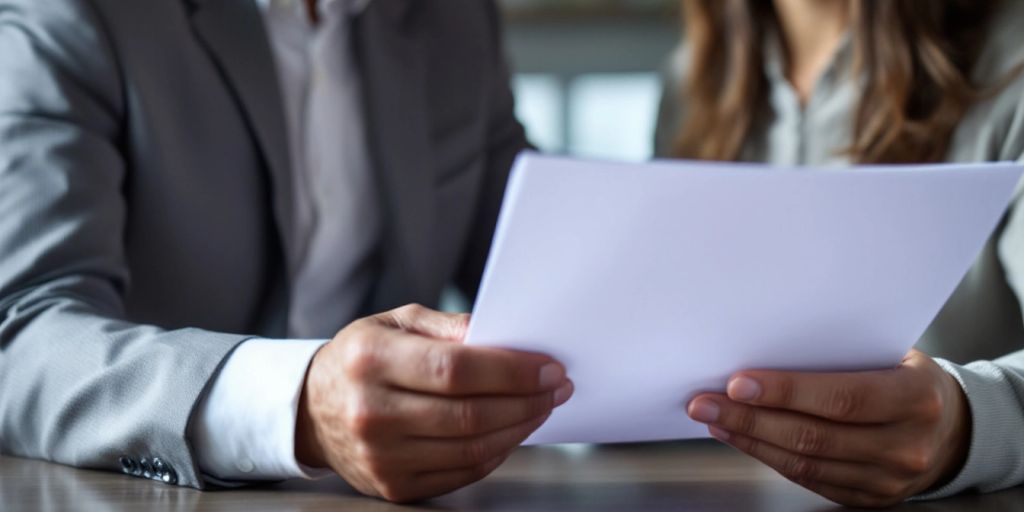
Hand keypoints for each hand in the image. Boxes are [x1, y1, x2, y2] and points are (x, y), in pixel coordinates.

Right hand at [295, 304, 572, 502]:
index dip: (511, 370)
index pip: (455, 369)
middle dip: (526, 400)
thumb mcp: (395, 321)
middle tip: (556, 387)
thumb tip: (501, 335)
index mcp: (370, 358)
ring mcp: (379, 455)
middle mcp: (371, 411)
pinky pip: (462, 473)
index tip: (548, 367)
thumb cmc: (362, 358)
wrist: (312, 410)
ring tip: (540, 407)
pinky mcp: (392, 485)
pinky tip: (511, 431)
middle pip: (469, 413)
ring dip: (519, 428)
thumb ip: (447, 325)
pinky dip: (496, 453)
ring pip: (471, 448)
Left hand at [687, 349, 970, 507]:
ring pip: (804, 463)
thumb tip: (766, 345)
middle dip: (750, 419)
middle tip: (705, 403)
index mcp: (915, 398)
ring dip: (750, 440)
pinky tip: (742, 438)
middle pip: (813, 436)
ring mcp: (887, 479)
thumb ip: (840, 354)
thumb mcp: (892, 355)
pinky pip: (808, 479)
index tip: (737, 383)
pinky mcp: (868, 498)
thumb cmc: (909, 380)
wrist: (951, 429)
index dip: (785, 392)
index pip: (841, 397)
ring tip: (714, 419)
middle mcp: (905, 445)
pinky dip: (768, 457)